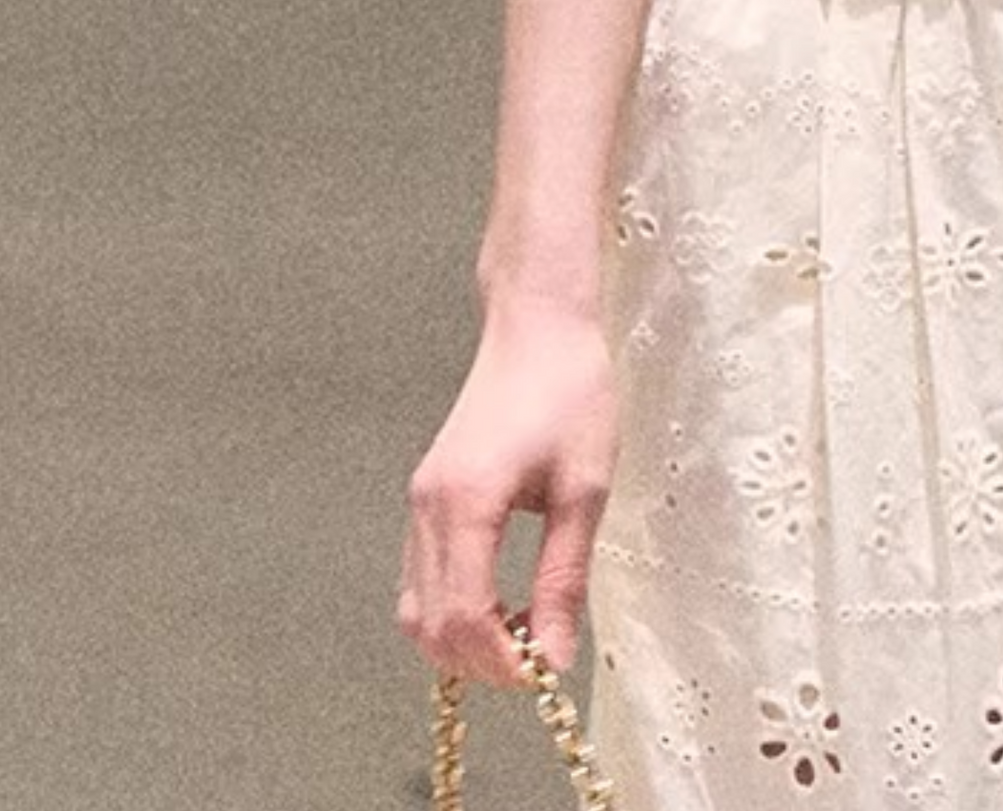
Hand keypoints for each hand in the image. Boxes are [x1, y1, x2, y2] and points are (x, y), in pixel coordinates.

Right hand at [398, 299, 618, 686]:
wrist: (538, 325)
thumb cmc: (571, 393)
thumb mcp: (584, 489)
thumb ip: (563, 580)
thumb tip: (554, 661)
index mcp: (466, 503)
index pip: (465, 619)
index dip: (502, 664)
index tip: (547, 676)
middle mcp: (428, 507)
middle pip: (431, 626)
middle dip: (482, 662)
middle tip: (540, 660)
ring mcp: (420, 502)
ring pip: (417, 608)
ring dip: (464, 639)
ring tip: (526, 631)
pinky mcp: (427, 496)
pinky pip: (422, 577)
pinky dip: (454, 608)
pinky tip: (503, 602)